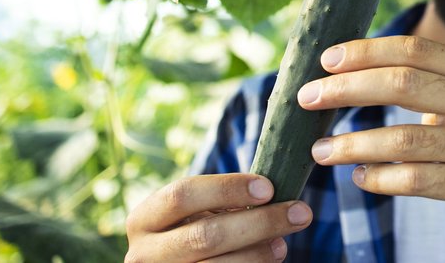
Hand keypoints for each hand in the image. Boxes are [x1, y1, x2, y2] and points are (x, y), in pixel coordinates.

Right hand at [124, 174, 312, 261]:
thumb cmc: (191, 232)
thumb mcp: (194, 214)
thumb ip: (221, 202)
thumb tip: (272, 193)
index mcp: (144, 219)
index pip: (183, 195)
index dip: (227, 189)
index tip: (268, 188)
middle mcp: (143, 254)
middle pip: (205, 236)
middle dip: (259, 222)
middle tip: (300, 212)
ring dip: (258, 253)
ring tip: (283, 243)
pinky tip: (270, 259)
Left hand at [297, 36, 444, 260]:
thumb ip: (425, 83)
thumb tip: (348, 68)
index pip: (416, 51)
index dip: (367, 52)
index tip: (326, 60)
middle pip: (405, 84)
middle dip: (348, 89)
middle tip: (308, 98)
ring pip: (403, 139)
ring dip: (353, 144)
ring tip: (321, 150)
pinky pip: (415, 181)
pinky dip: (379, 179)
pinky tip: (360, 177)